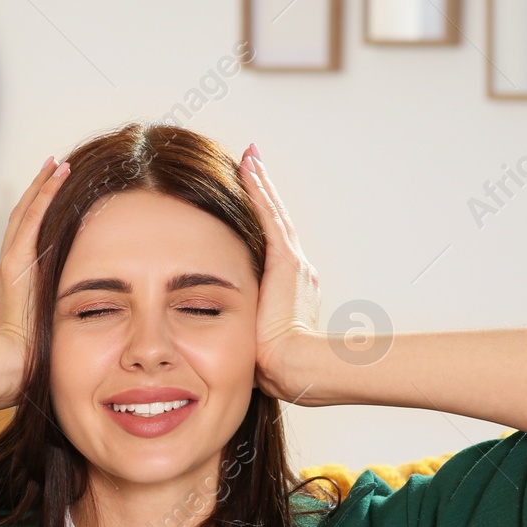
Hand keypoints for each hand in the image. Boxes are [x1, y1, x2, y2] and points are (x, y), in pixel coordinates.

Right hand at [0, 155, 70, 401]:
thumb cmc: (27, 364)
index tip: (52, 200)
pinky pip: (32, 220)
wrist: (6, 369)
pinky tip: (59, 174)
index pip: (24, 243)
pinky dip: (44, 194)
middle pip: (20, 221)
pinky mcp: (14, 265)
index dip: (37, 218)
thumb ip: (51, 325)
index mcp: (9, 287)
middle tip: (54, 168)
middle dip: (37, 194)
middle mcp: (4, 270)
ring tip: (58, 164)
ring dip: (42, 187)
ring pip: (24, 214)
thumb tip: (74, 327)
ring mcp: (7, 265)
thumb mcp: (40, 338)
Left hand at [239, 143, 321, 403]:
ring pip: (273, 214)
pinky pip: (269, 218)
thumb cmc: (273, 364)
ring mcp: (293, 264)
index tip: (251, 200)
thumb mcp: (256, 337)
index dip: (262, 220)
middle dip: (263, 194)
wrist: (293, 367)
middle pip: (275, 223)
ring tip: (249, 159)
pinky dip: (259, 192)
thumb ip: (246, 324)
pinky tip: (248, 169)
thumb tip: (229, 329)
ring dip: (260, 185)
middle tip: (251, 164)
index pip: (272, 245)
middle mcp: (297, 270)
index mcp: (291, 289)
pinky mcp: (286, 262)